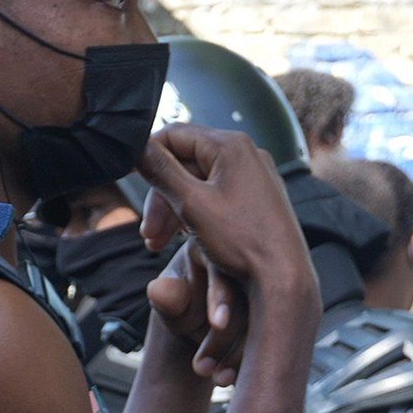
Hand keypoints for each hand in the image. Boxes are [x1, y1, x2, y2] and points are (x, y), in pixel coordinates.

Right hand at [139, 124, 315, 378]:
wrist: (283, 278)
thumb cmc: (243, 241)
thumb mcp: (191, 203)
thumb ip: (160, 171)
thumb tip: (136, 147)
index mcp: (231, 146)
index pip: (173, 134)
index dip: (146, 156)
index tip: (128, 176)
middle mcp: (246, 155)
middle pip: (185, 162)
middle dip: (160, 195)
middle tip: (148, 231)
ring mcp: (255, 177)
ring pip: (198, 182)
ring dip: (174, 208)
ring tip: (160, 241)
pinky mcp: (257, 199)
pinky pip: (216, 196)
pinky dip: (195, 213)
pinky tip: (185, 237)